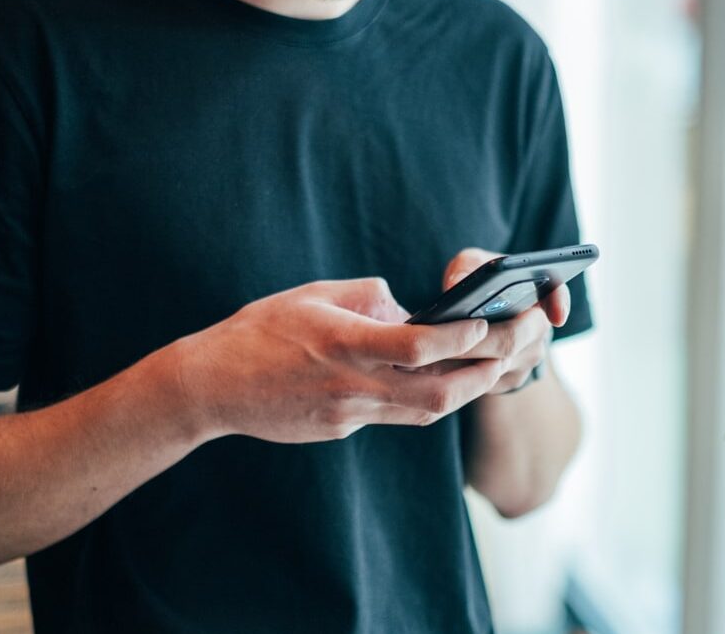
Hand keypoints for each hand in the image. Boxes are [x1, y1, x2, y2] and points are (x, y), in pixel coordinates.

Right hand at [156, 278, 506, 443]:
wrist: (212, 387)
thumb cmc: (258, 331)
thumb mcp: (312, 295)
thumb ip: (366, 297)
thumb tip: (405, 306)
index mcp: (345, 344)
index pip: (421, 346)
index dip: (463, 337)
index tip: (489, 321)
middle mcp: (353, 386)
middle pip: (438, 394)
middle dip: (484, 374)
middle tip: (513, 350)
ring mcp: (348, 415)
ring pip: (424, 414)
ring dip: (464, 392)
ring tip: (489, 368)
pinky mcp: (341, 430)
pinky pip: (394, 417)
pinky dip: (421, 400)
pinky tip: (435, 382)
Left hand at [436, 248, 569, 393]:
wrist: (479, 317)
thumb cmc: (477, 283)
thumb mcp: (471, 265)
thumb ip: (466, 267)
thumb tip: (455, 285)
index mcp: (537, 293)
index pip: (556, 294)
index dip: (559, 304)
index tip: (556, 316)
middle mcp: (538, 328)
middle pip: (512, 338)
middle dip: (476, 339)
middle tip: (443, 337)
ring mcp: (527, 359)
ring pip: (496, 365)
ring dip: (463, 359)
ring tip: (428, 352)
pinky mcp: (509, 381)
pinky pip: (484, 382)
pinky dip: (458, 374)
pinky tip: (432, 367)